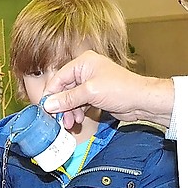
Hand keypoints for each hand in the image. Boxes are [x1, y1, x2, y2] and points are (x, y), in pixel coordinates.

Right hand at [40, 51, 175, 128]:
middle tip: (59, 121)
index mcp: (83, 62)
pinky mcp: (95, 95)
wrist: (142, 101)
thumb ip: (67, 98)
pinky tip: (78, 120)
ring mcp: (90, 83)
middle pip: (64, 89)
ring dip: (69, 111)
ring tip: (70, 124)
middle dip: (61, 106)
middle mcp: (85, 70)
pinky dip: (77, 112)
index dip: (50, 94)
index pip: (58, 77)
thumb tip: (48, 104)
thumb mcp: (90, 93)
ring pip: (71, 98)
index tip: (44, 109)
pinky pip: (80, 103)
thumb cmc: (120, 90)